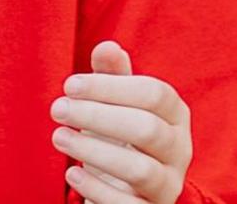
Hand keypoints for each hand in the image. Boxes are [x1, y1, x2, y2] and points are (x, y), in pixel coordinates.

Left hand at [51, 41, 192, 203]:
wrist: (127, 190)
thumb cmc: (120, 136)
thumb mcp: (116, 104)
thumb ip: (112, 75)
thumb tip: (107, 46)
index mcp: (175, 115)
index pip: (154, 94)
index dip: (110, 87)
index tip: (69, 85)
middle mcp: (179, 150)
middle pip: (147, 129)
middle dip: (97, 117)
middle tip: (57, 109)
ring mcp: (168, 185)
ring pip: (141, 170)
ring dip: (94, 152)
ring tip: (58, 137)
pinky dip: (97, 188)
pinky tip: (72, 173)